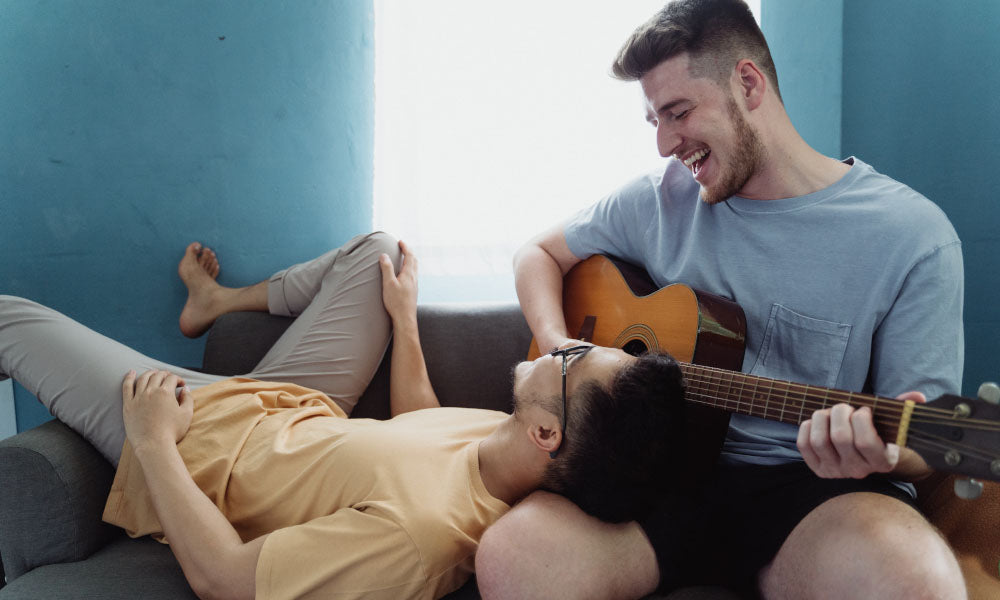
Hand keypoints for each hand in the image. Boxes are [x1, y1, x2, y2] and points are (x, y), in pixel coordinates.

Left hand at [122, 370, 193, 450]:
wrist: (153, 445)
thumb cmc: (172, 431)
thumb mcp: (187, 414)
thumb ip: (188, 399)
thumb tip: (185, 389)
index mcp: (166, 392)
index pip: (172, 378)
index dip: (179, 379)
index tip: (181, 385)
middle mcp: (151, 391)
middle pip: (158, 376)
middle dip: (165, 374)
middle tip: (169, 377)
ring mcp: (138, 397)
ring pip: (143, 378)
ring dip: (150, 373)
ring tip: (154, 373)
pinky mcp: (128, 405)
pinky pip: (127, 387)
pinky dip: (129, 378)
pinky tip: (131, 372)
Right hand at [379, 240, 417, 323]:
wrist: (405, 319)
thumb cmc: (396, 302)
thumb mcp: (388, 283)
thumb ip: (387, 268)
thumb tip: (384, 255)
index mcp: (409, 274)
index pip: (409, 256)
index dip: (405, 247)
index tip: (400, 242)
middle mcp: (414, 278)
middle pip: (414, 261)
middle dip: (409, 253)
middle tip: (403, 248)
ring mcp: (414, 285)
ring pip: (415, 269)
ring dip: (410, 261)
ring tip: (404, 259)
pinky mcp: (413, 292)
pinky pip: (413, 276)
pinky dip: (409, 270)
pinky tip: (404, 276)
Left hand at [797, 391, 925, 478]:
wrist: (862, 453)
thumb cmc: (877, 432)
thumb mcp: (891, 422)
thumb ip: (903, 408)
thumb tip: (917, 397)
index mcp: (882, 461)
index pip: (865, 442)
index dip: (861, 419)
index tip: (864, 409)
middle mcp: (858, 471)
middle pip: (840, 437)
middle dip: (840, 412)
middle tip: (845, 407)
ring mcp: (836, 472)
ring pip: (819, 440)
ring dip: (821, 417)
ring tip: (830, 413)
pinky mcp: (818, 469)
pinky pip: (803, 444)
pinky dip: (807, 427)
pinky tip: (818, 422)